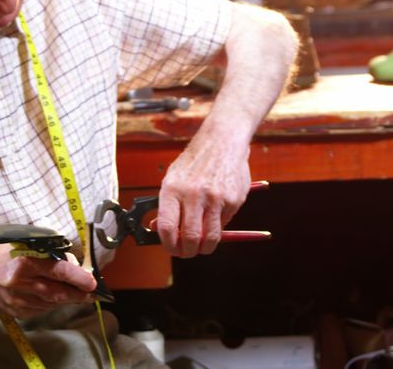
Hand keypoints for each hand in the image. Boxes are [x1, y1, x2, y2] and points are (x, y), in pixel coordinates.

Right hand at [0, 245, 96, 318]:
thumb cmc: (2, 257)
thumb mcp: (23, 246)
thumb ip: (47, 253)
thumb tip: (72, 262)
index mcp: (24, 262)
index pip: (56, 271)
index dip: (77, 277)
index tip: (92, 282)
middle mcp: (21, 283)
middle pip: (57, 292)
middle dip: (79, 294)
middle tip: (94, 293)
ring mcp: (19, 301)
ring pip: (52, 304)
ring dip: (68, 299)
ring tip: (80, 293)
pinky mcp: (18, 313)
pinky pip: (43, 310)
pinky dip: (54, 304)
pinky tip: (57, 297)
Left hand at [155, 139, 251, 257]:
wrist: (222, 141)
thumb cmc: (194, 162)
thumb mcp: (173, 178)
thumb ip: (168, 205)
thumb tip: (159, 230)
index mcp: (173, 189)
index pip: (167, 227)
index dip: (168, 245)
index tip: (171, 249)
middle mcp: (193, 194)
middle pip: (189, 238)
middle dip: (187, 251)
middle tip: (187, 251)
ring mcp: (215, 198)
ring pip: (210, 238)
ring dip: (204, 248)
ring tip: (201, 245)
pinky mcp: (233, 200)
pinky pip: (224, 224)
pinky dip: (219, 226)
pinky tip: (215, 215)